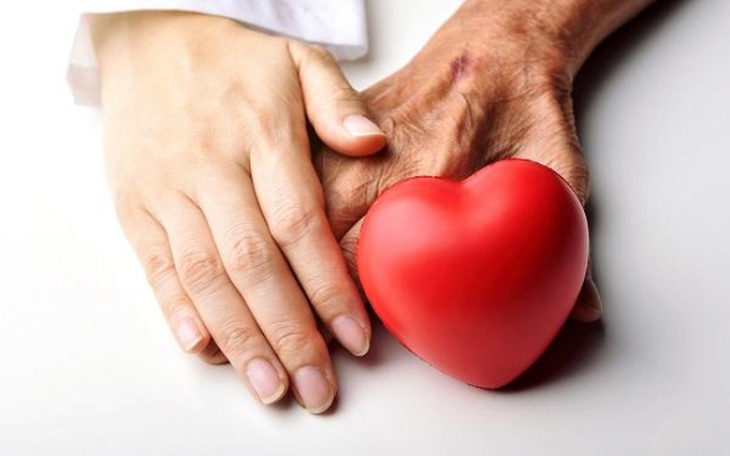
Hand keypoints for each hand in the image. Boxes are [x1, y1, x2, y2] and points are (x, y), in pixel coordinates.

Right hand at [91, 11, 385, 412]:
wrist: (146, 42)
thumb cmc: (232, 60)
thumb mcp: (297, 60)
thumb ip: (337, 102)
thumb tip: (371, 143)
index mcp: (262, 135)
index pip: (301, 225)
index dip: (329, 287)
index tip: (355, 338)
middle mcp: (214, 168)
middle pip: (255, 264)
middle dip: (289, 333)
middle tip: (317, 388)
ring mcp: (169, 189)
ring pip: (206, 275)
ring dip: (240, 338)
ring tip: (270, 386)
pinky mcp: (135, 205)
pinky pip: (155, 265)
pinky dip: (178, 310)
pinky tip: (204, 348)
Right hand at [313, 0, 641, 321]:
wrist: (503, 41)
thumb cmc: (526, 103)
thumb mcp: (559, 172)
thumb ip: (564, 248)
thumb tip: (582, 312)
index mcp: (436, 168)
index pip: (369, 251)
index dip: (357, 299)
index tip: (360, 324)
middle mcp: (385, 152)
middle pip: (321, 231)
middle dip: (318, 280)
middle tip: (329, 310)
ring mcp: (358, 133)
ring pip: (305, 203)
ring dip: (302, 244)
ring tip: (305, 276)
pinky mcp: (347, 122)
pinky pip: (309, 171)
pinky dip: (301, 204)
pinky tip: (304, 224)